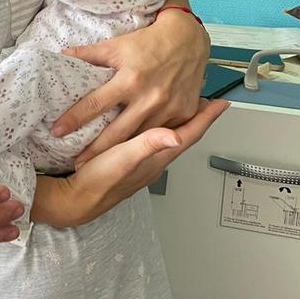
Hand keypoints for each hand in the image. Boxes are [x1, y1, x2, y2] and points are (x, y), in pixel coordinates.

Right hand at [31, 99, 228, 226]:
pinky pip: (154, 140)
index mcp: (157, 157)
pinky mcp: (130, 161)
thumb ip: (148, 146)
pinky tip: (151, 122)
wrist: (78, 199)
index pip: (189, 134)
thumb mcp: (124, 160)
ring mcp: (144, 162)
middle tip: (207, 99)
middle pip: (184, 135)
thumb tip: (176, 135)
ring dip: (180, 122)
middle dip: (197, 117)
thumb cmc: (100, 181)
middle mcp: (155, 160)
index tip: (221, 103)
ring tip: (185, 106)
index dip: (206, 118)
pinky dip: (160, 127)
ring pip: (170, 138)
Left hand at [53, 7, 209, 165]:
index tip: (58, 131)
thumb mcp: (116, 45)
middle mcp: (149, 97)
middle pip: (116, 133)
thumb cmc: (150, 42)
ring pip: (140, 139)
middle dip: (94, 151)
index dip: (74, 119)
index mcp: (130, 80)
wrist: (187, 39)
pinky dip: (149, 145)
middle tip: (76, 163)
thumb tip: (62, 55)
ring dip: (121, 153)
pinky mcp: (184, 113)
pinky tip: (133, 154)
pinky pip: (164, 136)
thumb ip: (88, 54)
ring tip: (100, 165)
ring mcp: (169, 108)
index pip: (94, 104)